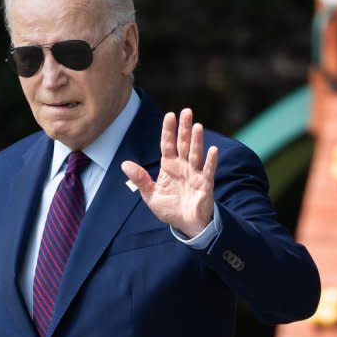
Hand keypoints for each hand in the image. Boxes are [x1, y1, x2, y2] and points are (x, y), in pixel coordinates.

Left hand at [121, 108, 218, 238]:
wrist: (186, 224)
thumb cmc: (169, 208)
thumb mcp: (150, 195)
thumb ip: (140, 179)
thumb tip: (124, 164)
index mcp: (169, 166)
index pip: (167, 144)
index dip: (168, 130)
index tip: (169, 115)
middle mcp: (183, 166)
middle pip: (183, 144)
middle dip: (184, 128)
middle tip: (186, 111)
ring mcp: (195, 173)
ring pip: (195, 153)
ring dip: (197, 141)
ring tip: (197, 126)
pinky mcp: (205, 184)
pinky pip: (208, 170)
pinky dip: (210, 161)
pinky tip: (212, 150)